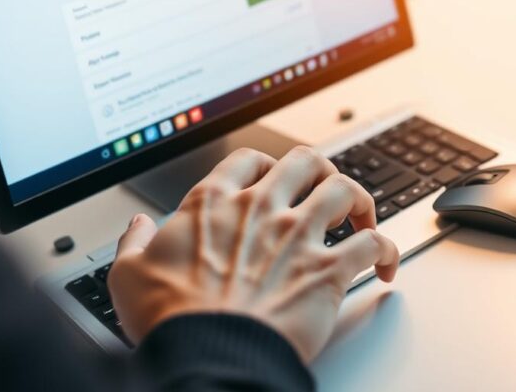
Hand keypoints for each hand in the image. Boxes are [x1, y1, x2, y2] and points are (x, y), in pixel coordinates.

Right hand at [108, 146, 399, 360]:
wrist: (206, 356)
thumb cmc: (170, 320)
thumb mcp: (128, 275)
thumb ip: (133, 243)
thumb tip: (137, 226)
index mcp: (215, 203)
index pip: (250, 160)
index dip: (265, 166)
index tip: (269, 182)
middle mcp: (262, 209)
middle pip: (306, 160)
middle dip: (320, 170)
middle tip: (322, 190)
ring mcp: (298, 237)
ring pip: (346, 189)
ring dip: (359, 200)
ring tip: (359, 216)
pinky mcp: (327, 270)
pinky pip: (373, 245)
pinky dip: (387, 251)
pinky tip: (386, 266)